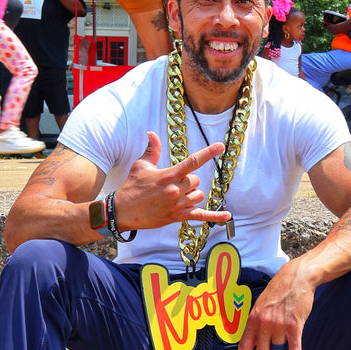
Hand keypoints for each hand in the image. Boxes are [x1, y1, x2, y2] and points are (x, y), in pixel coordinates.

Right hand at [114, 131, 232, 229]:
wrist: (123, 211)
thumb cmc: (132, 186)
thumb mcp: (141, 166)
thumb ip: (152, 149)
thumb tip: (152, 133)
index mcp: (168, 175)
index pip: (192, 161)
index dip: (208, 153)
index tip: (220, 146)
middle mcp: (175, 190)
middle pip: (196, 181)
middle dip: (188, 180)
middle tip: (173, 184)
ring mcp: (178, 204)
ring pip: (198, 195)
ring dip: (192, 193)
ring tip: (176, 195)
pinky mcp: (178, 216)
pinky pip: (201, 216)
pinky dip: (215, 216)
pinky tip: (227, 215)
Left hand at [236, 258, 314, 349]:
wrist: (297, 278)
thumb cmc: (280, 291)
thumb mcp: (261, 305)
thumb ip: (257, 323)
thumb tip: (257, 342)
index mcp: (253, 319)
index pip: (244, 346)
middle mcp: (264, 324)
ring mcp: (279, 325)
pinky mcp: (294, 325)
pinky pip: (294, 349)